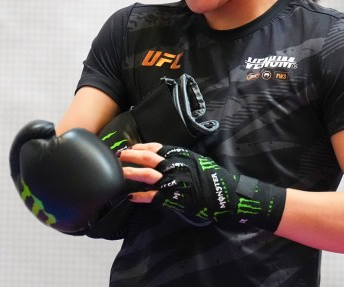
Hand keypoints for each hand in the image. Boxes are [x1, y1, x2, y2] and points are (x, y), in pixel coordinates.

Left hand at [119, 143, 285, 230]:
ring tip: (119, 172)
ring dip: (132, 172)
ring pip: (148, 174)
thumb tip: (166, 157)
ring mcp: (174, 181)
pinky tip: (131, 197)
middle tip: (118, 155)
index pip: (157, 146)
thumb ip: (181, 158)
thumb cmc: (213, 177)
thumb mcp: (197, 160)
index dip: (141, 146)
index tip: (131, 147)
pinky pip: (153, 196)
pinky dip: (141, 196)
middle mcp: (176, 165)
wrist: (225, 193)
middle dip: (131, 155)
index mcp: (181, 154)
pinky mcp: (174, 197)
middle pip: (148, 157)